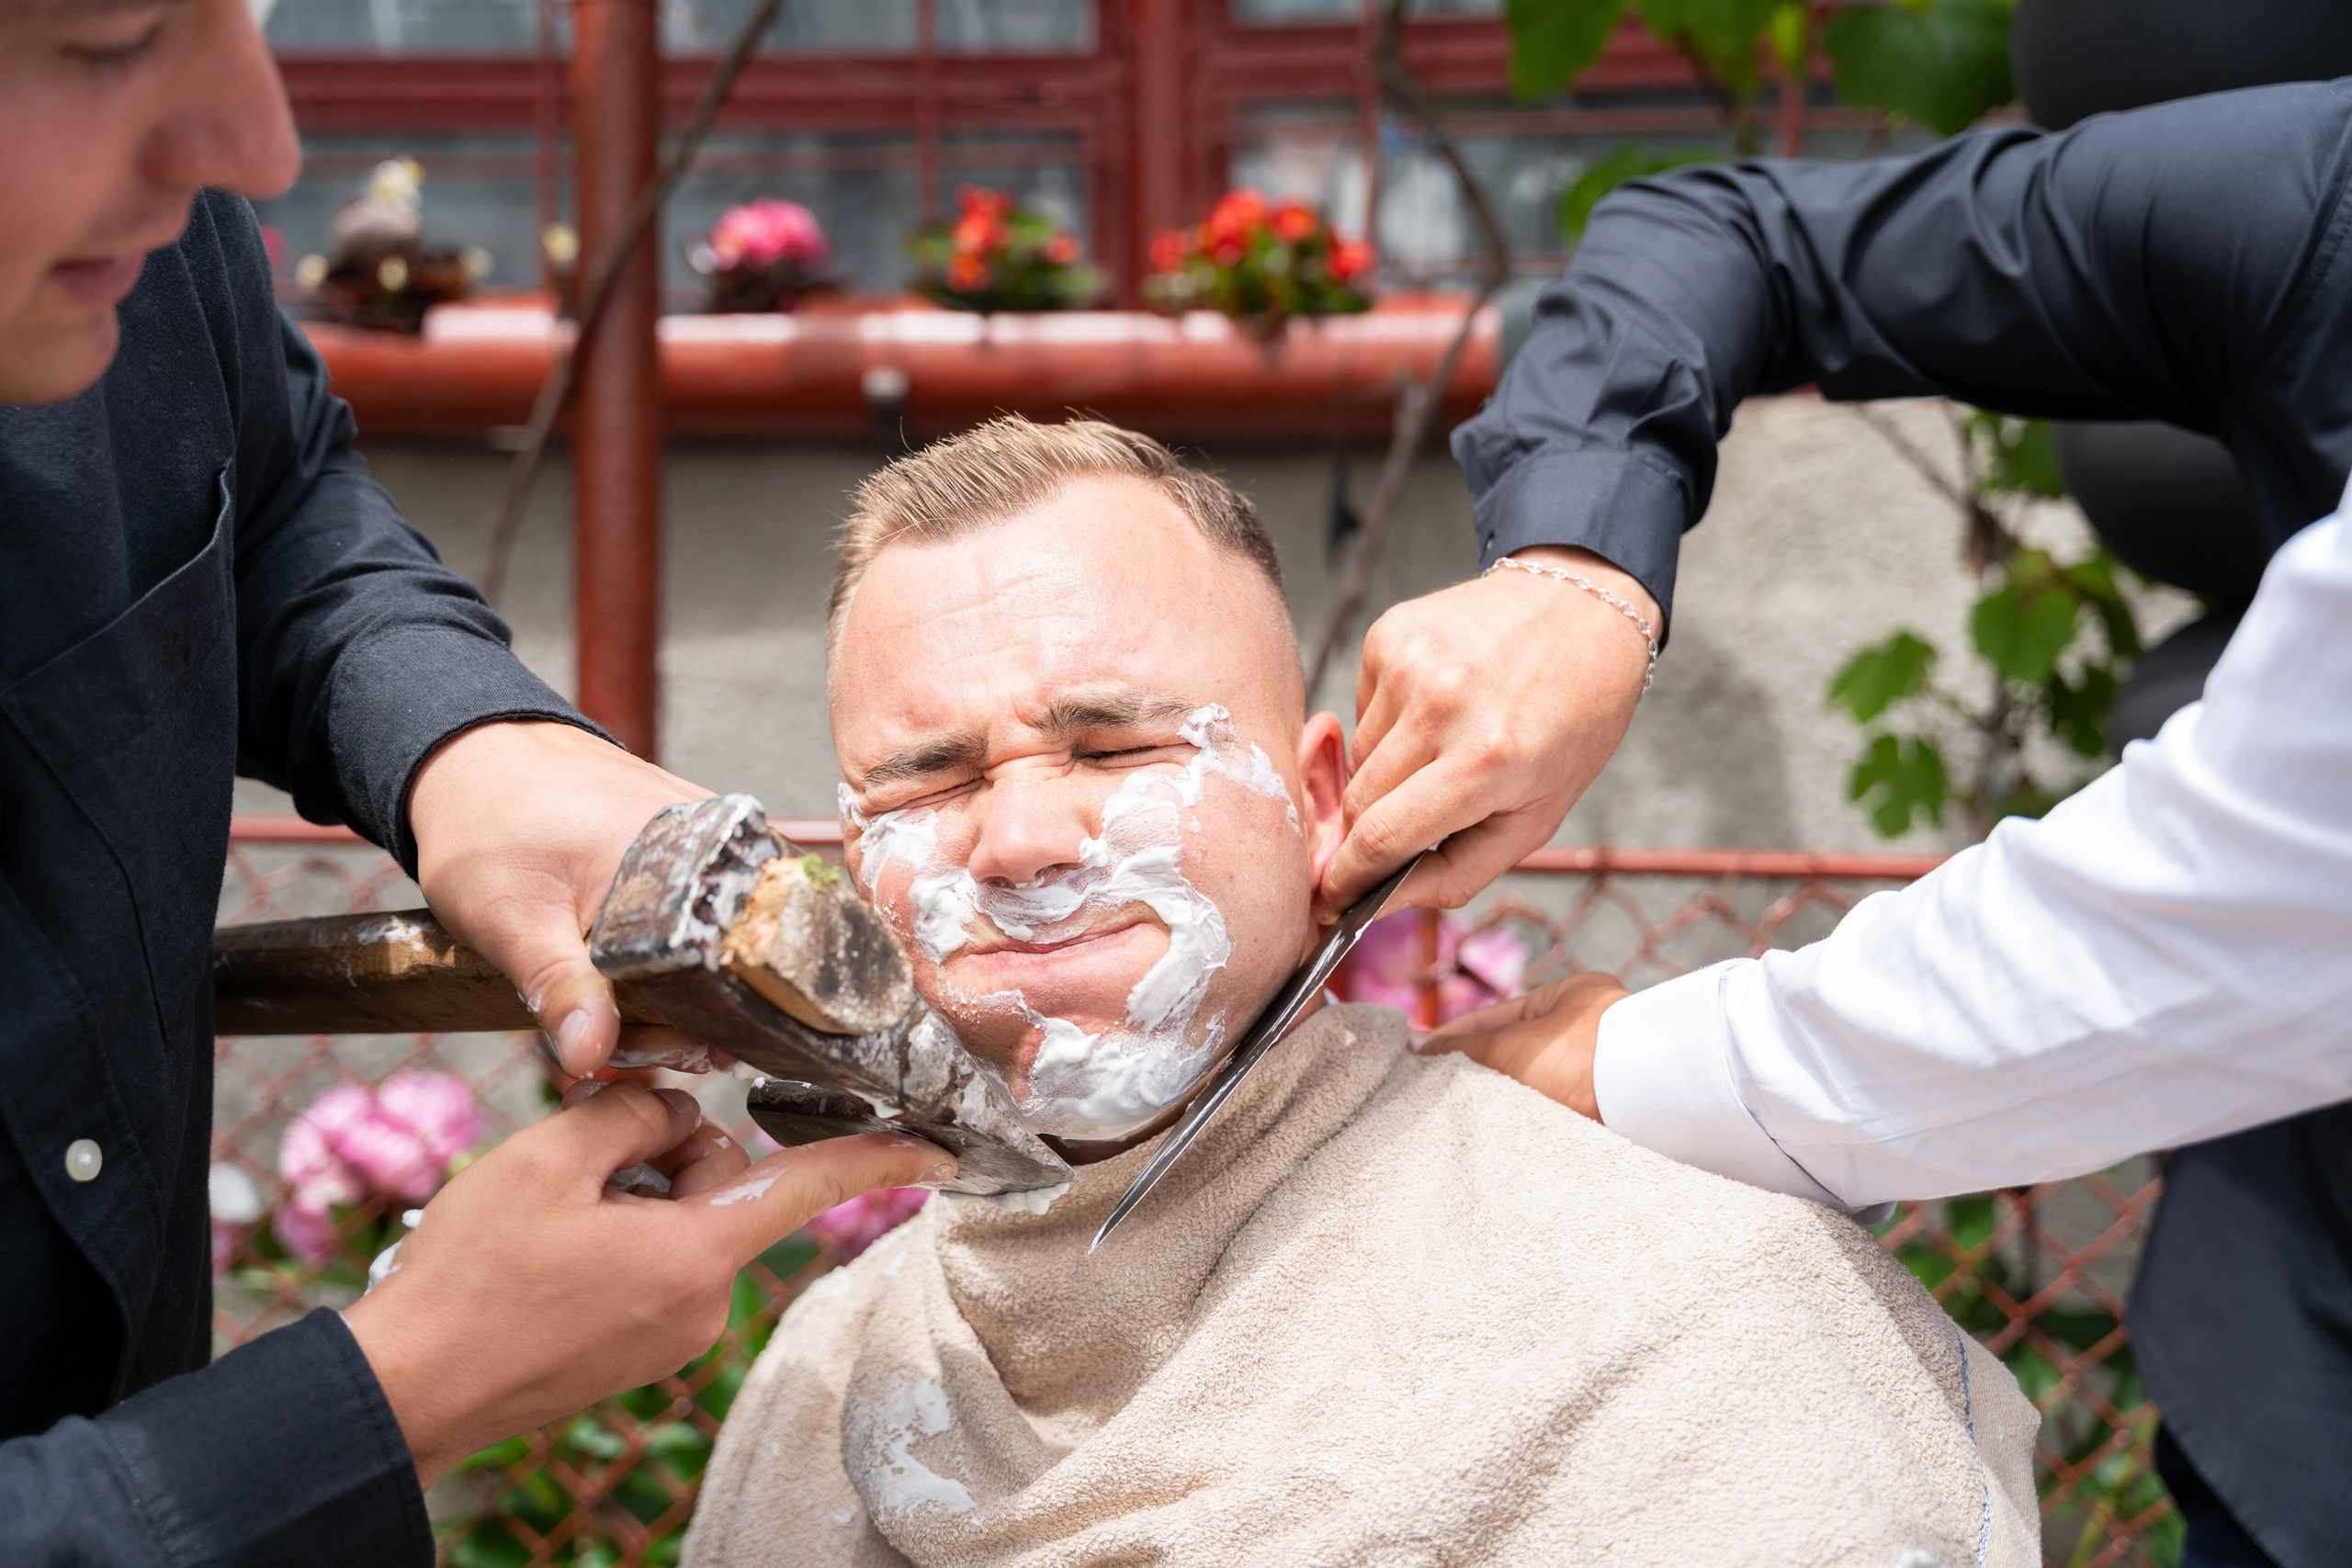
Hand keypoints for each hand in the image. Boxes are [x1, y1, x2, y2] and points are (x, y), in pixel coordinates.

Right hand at [342, 1080, 952, 1485]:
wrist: (407, 1387)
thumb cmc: (472, 1277)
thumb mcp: (549, 1157)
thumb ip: (631, 1110)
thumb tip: (674, 1108)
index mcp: (697, 1256)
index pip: (809, 1189)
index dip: (882, 1160)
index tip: (946, 1152)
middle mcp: (704, 1305)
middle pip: (719, 1184)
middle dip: (660, 1155)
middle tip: (578, 1167)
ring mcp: (673, 1336)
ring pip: (682, 1219)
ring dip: (630, 1196)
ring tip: (550, 1219)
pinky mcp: (642, 1350)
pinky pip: (654, 1261)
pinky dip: (615, 1236)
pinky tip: (551, 1251)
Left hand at [407, 720, 712, 1077]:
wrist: (479, 757)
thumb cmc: (488, 823)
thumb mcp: (512, 918)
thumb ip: (560, 988)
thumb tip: (589, 1055)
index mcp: (690, 862)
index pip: (732, 973)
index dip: (705, 1029)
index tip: (667, 1057)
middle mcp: (723, 846)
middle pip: (735, 965)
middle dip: (689, 1020)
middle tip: (626, 1044)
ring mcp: (717, 844)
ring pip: (722, 947)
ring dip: (681, 994)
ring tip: (622, 1015)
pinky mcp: (702, 848)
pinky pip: (708, 918)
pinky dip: (676, 955)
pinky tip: (633, 976)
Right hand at [1317, 547, 1654, 919]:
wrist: (1581, 610)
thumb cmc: (1570, 723)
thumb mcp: (1538, 817)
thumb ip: (1456, 873)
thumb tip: (1378, 902)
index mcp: (1487, 760)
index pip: (1381, 838)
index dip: (1348, 879)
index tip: (1333, 899)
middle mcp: (1441, 705)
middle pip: (1359, 802)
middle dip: (1372, 829)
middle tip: (1408, 825)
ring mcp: (1410, 663)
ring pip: (1357, 757)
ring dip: (1387, 771)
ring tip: (1445, 747)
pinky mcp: (1389, 634)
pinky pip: (1361, 708)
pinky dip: (1390, 723)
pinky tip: (1437, 707)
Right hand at [1412, 971, 1629, 1120]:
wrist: (1645, 1104)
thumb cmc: (1581, 1057)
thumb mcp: (1507, 1046)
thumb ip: (1459, 1049)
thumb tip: (1415, 1048)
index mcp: (1571, 996)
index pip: (1497, 1015)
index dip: (1452, 1037)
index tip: (1415, 1058)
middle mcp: (1589, 1030)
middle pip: (1514, 1052)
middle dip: (1475, 1072)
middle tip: (1429, 1092)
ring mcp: (1601, 1071)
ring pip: (1532, 1084)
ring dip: (1500, 1099)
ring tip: (1457, 1117)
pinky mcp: (1608, 1110)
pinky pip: (1553, 1112)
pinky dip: (1526, 1120)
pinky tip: (1498, 1133)